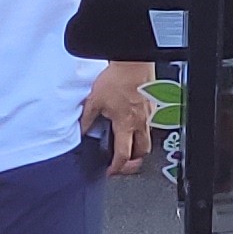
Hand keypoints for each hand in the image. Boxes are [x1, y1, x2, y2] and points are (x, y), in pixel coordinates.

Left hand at [85, 59, 157, 174]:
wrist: (133, 63)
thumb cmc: (118, 79)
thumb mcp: (94, 101)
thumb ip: (87, 119)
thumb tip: (81, 130)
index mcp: (126, 125)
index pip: (124, 155)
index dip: (117, 167)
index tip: (111, 170)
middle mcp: (140, 123)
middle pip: (142, 152)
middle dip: (133, 159)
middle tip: (123, 159)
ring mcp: (148, 114)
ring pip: (148, 138)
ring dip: (138, 144)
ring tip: (127, 141)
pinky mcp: (151, 105)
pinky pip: (148, 123)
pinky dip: (140, 128)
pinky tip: (130, 120)